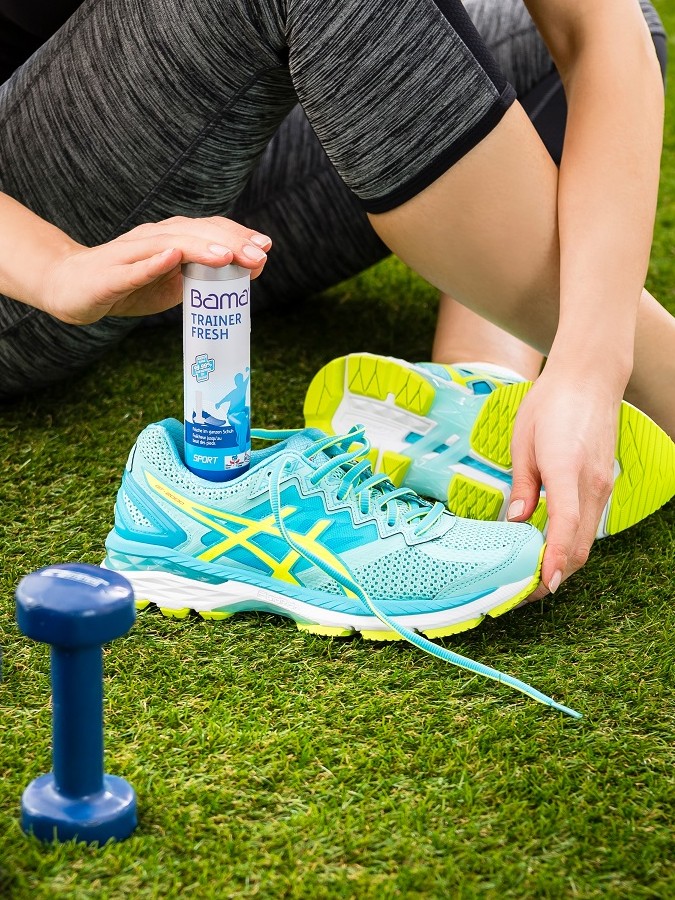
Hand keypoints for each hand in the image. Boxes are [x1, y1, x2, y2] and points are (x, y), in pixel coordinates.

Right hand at [41, 216, 271, 324]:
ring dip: (200, 248)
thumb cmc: (127, 285)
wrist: (72, 288)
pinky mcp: (110, 273)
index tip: (265, 247)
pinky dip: (154, 262)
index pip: (208, 230)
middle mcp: (152, 238)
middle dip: (229, 242)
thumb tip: (245, 275)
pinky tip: (173, 258)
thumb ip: (203, 278)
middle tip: (258, 256)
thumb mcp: (173, 284)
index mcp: (169, 238)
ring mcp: (129, 253)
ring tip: (227, 257)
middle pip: (194, 233)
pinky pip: (134, 267)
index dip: (237, 235)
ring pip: (168, 244)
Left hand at [506, 362, 621, 599]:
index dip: (556, 560)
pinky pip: (589, 523)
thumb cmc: (550, 404)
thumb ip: (522, 485)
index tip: (544, 585)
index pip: (565, 526)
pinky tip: (548, 546)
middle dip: (556, 573)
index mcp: (567, 469)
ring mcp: (602, 485)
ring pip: (587, 538)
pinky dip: (571, 542)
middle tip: (524, 590)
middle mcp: (592, 483)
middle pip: (581, 545)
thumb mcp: (522, 442)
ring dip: (564, 561)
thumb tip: (517, 521)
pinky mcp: (603, 483)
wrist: (589, 378)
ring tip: (532, 573)